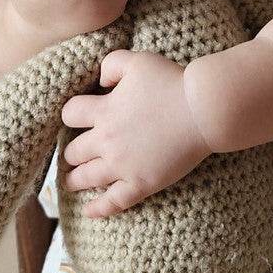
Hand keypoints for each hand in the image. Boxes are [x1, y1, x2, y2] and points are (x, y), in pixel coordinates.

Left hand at [60, 50, 213, 217]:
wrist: (202, 110)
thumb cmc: (172, 82)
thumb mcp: (138, 61)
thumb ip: (111, 65)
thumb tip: (100, 82)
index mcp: (104, 111)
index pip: (70, 114)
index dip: (73, 114)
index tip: (79, 118)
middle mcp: (107, 140)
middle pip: (73, 152)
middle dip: (73, 152)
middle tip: (75, 156)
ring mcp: (123, 165)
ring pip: (85, 178)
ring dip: (74, 180)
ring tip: (72, 182)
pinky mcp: (141, 183)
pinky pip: (113, 202)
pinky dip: (97, 209)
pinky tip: (89, 211)